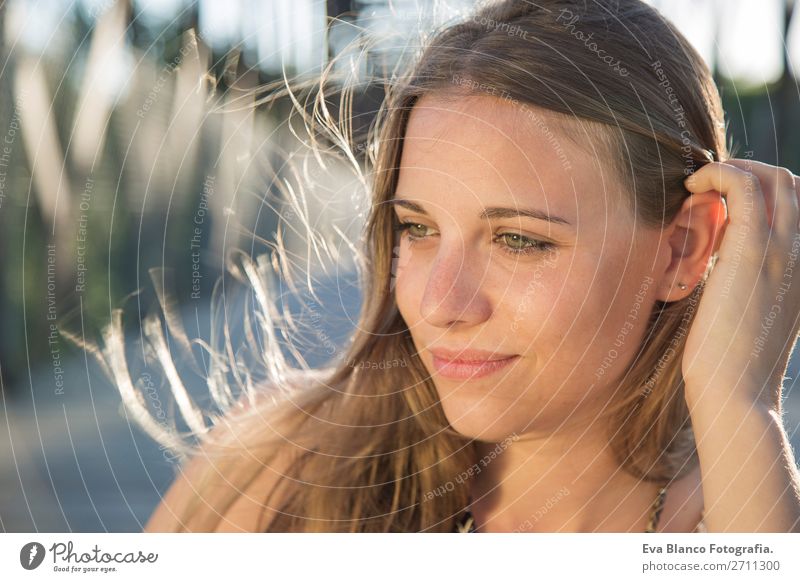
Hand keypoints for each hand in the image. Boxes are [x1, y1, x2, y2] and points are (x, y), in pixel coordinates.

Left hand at [681, 158, 799, 410]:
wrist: (735, 395)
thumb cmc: (730, 364)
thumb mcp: (748, 315)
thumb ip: (748, 284)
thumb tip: (724, 270)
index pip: (799, 204)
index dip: (762, 188)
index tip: (721, 196)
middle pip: (789, 182)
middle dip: (746, 171)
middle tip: (706, 186)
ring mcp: (785, 249)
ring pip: (771, 176)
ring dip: (731, 168)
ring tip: (698, 183)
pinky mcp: (752, 250)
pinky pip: (743, 186)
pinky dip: (717, 173)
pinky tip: (690, 186)